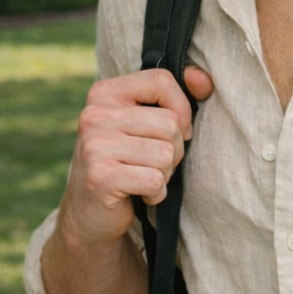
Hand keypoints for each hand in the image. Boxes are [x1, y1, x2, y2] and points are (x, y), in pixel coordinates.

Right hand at [56, 66, 214, 251]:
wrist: (88, 213)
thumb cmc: (124, 162)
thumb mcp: (143, 123)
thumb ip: (174, 97)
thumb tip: (204, 80)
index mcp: (105, 93)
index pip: (161, 81)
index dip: (181, 108)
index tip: (177, 130)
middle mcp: (95, 115)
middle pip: (169, 122)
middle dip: (174, 149)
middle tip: (153, 162)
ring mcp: (95, 146)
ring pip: (165, 153)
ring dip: (164, 173)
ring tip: (143, 177)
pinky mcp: (100, 177)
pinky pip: (155, 181)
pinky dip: (156, 193)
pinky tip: (139, 194)